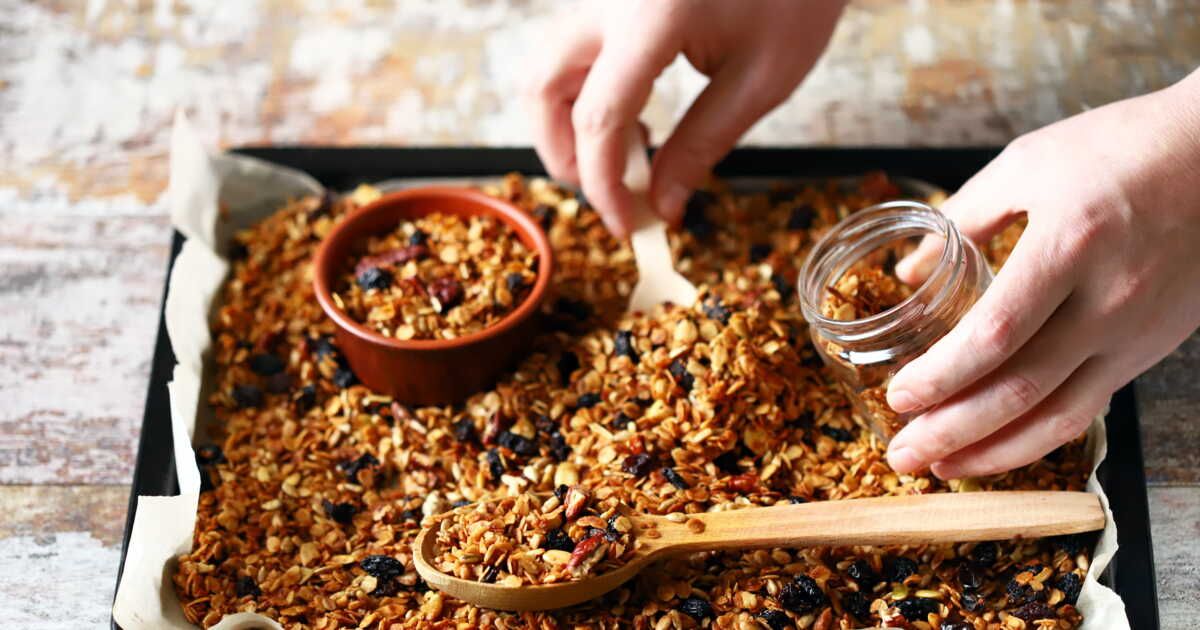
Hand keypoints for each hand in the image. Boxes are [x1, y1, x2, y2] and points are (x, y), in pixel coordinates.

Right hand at [524, 0, 844, 236]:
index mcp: (651, 15)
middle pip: (542, 87)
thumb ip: (701, 146)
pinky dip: (584, 92)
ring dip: (567, 122)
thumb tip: (662, 206)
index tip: (624, 223)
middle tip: (608, 191)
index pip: (598, 117)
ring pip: (545, 66)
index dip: (602, 183)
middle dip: (563, 152)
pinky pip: (571, 48)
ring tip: (628, 152)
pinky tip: (632, 113)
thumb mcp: (761, 80)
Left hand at [885, 68, 1199, 478]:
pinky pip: (1089, 406)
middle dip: (952, 432)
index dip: (942, 377)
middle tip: (903, 456)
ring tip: (942, 469)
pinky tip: (999, 445)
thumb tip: (910, 268)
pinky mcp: (1150, 347)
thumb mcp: (1029, 164)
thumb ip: (964, 217)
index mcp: (1069, 245)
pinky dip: (1039, 435)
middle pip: (1021, 389)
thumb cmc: (1124, 146)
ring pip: (1059, 415)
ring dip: (994, 452)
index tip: (899, 395)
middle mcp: (1108, 300)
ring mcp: (1135, 332)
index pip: (995, 335)